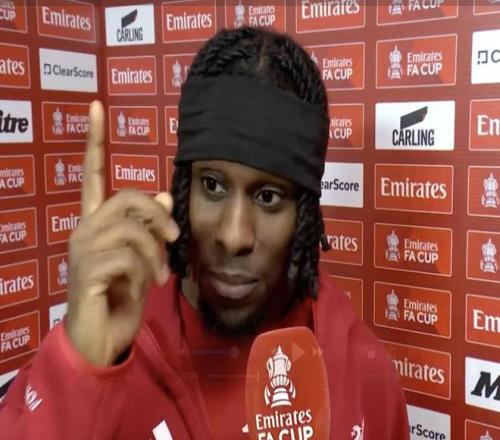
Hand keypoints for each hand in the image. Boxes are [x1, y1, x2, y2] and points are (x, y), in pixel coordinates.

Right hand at [65, 101, 179, 366]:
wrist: (104, 337)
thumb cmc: (123, 295)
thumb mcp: (145, 258)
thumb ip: (151, 228)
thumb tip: (163, 194)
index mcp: (97, 222)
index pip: (93, 174)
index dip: (95, 141)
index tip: (96, 106)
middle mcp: (84, 229)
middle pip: (127, 197)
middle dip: (159, 217)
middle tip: (175, 239)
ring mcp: (82, 250)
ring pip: (131, 229)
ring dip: (155, 252)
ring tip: (160, 274)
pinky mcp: (87, 272)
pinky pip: (127, 256)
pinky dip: (146, 270)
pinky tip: (147, 285)